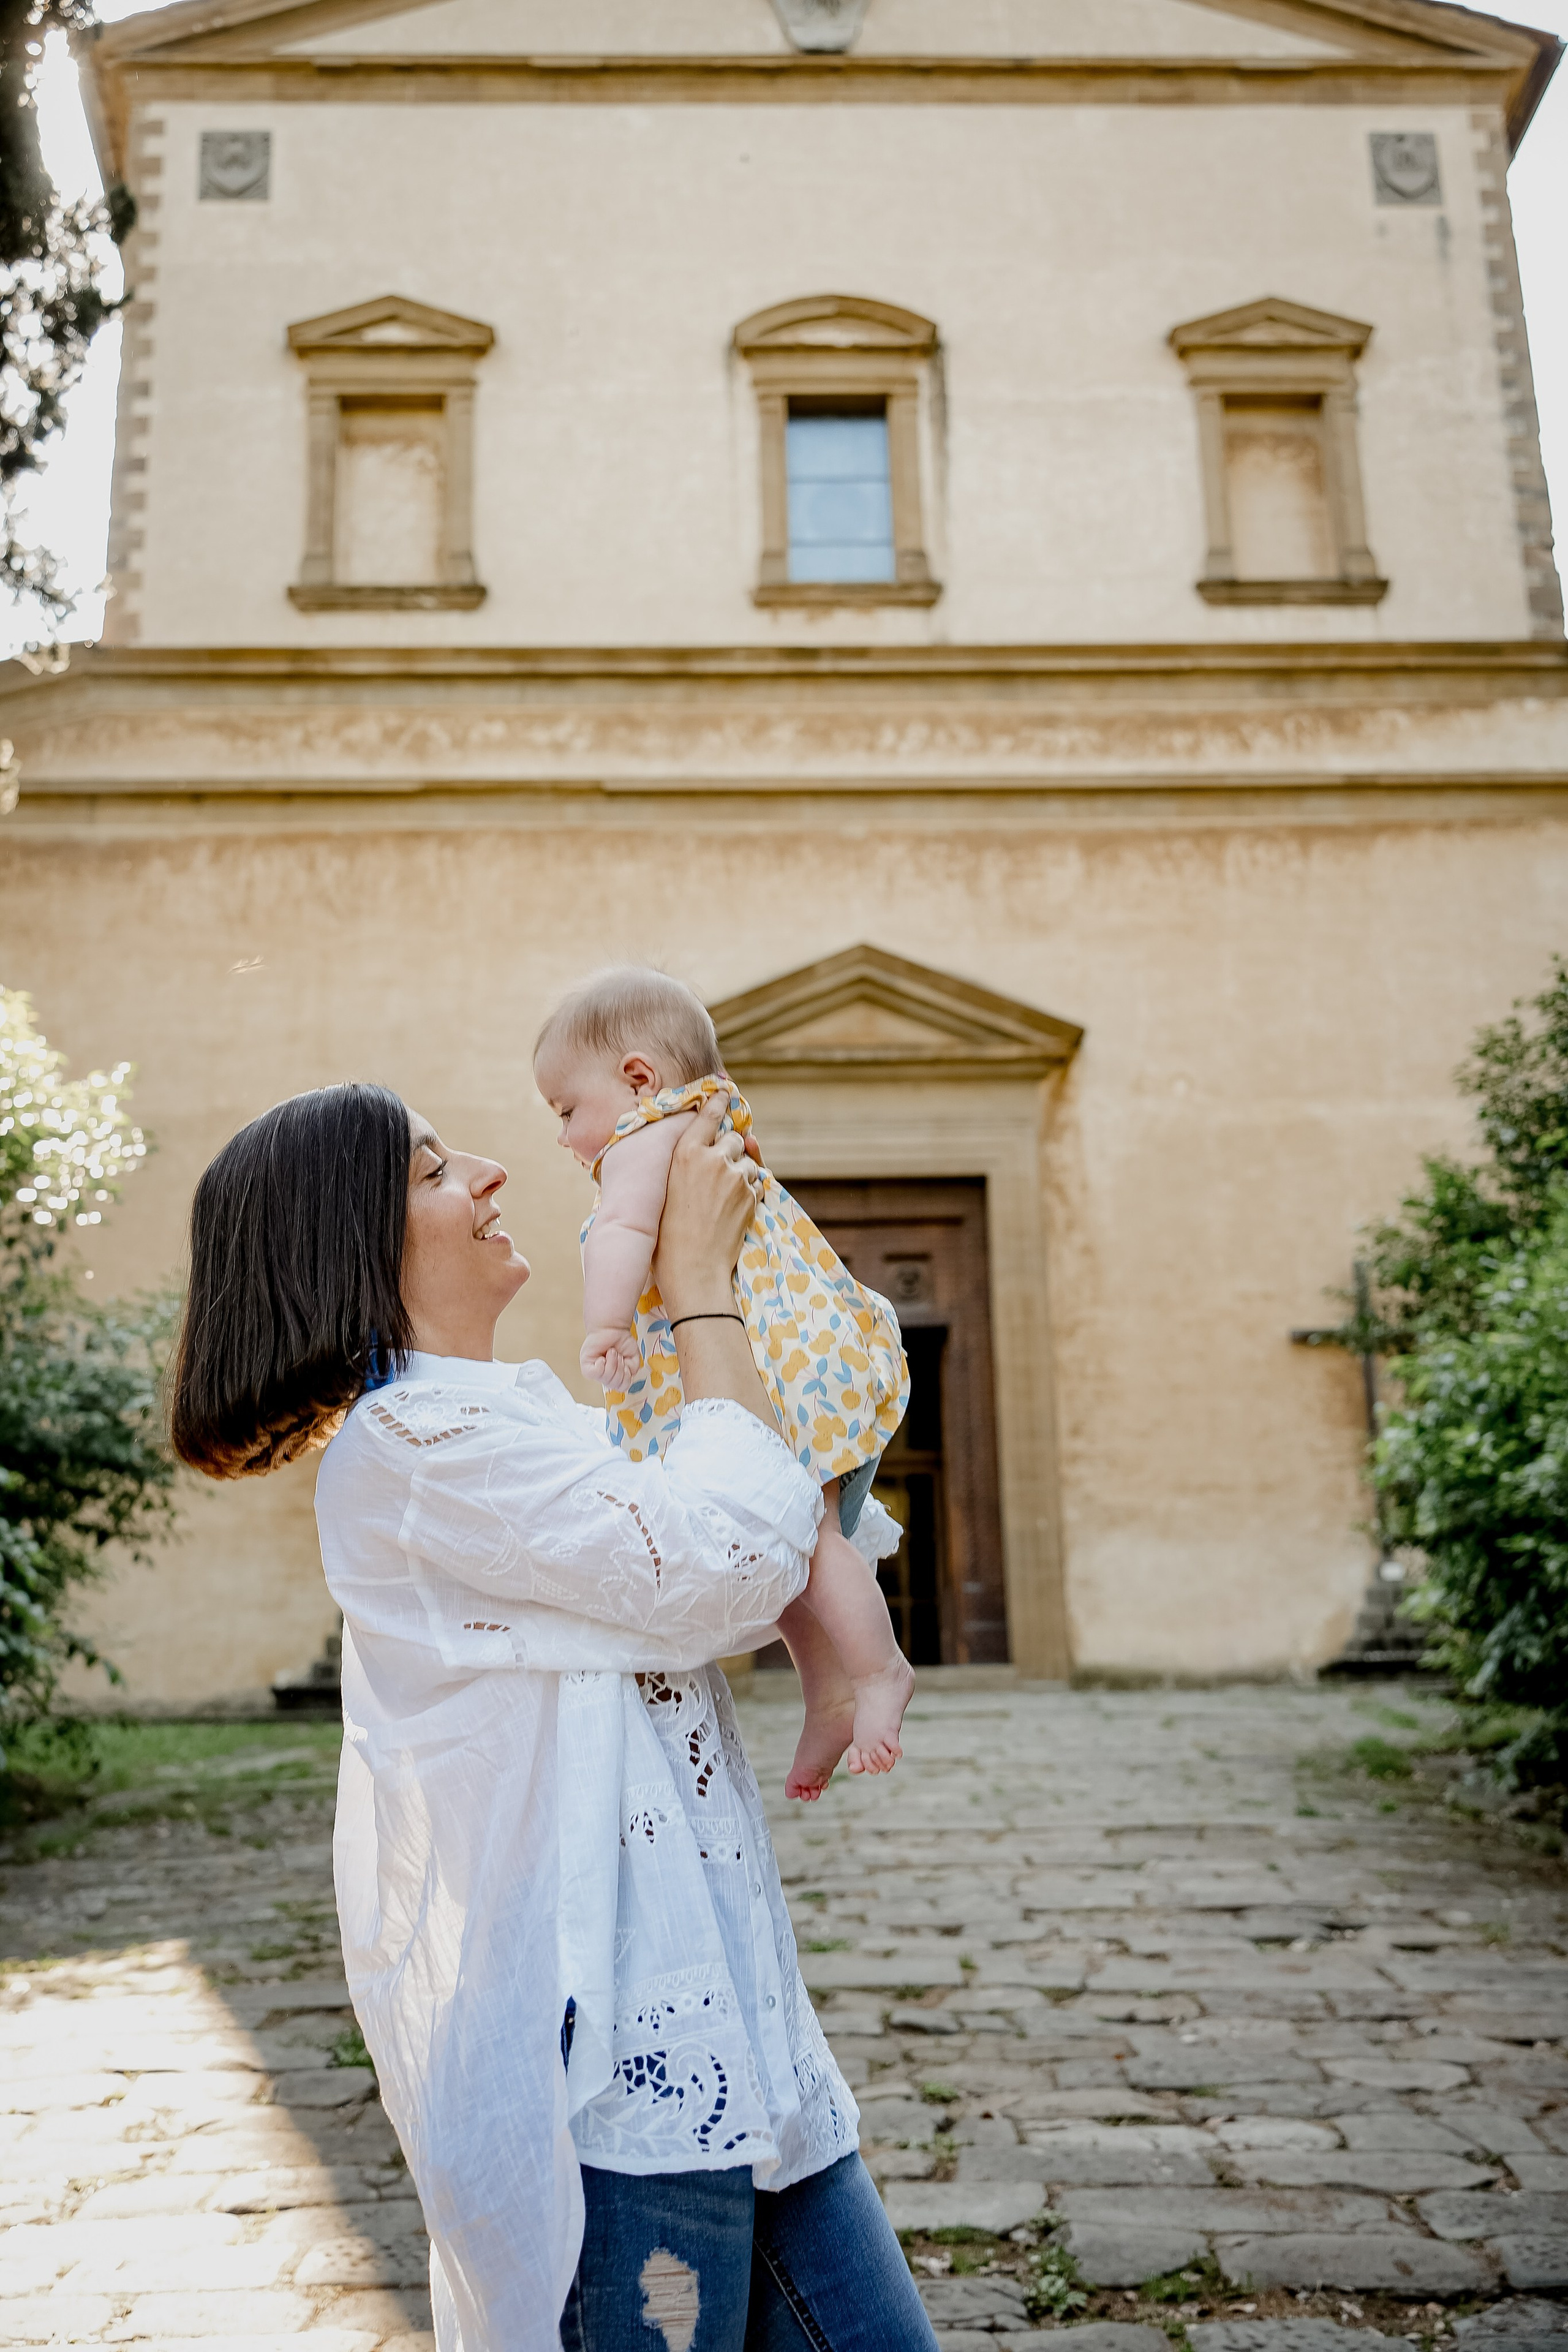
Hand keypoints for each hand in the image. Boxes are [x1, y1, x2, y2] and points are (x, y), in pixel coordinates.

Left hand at [581, 1327, 642, 1391]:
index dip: (627, 1374)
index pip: (622, 1386)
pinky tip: (602, 1357)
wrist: (613, 1328)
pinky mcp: (587, 1367)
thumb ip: (630, 1374)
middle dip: (620, 1367)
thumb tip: (622, 1378)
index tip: (625, 1361)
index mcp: (614, 1377)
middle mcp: (604, 1377)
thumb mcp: (633, 1361)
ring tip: (610, 1353)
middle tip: (617, 1356)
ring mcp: (595, 1373)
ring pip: (607, 1378)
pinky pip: (597, 1372)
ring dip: (612, 1363)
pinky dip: (603, 1363)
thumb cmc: (622, 1342)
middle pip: (615, 1384)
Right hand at [653, 1093, 757, 1320]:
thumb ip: (689, 1161)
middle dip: (731, 1151)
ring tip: (721, 1198)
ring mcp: (735, 1176)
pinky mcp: (752, 1195)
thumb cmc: (668, 1233)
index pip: (708, 1115)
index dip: (718, 1104)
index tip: (724, 1093)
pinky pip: (757, 1183)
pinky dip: (749, 1191)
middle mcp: (713, 1158)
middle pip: (734, 1139)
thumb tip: (724, 1140)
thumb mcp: (667, 1187)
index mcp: (684, 1153)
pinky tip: (732, 1209)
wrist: (692, 1267)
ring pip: (748, 1162)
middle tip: (717, 1174)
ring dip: (741, 1173)